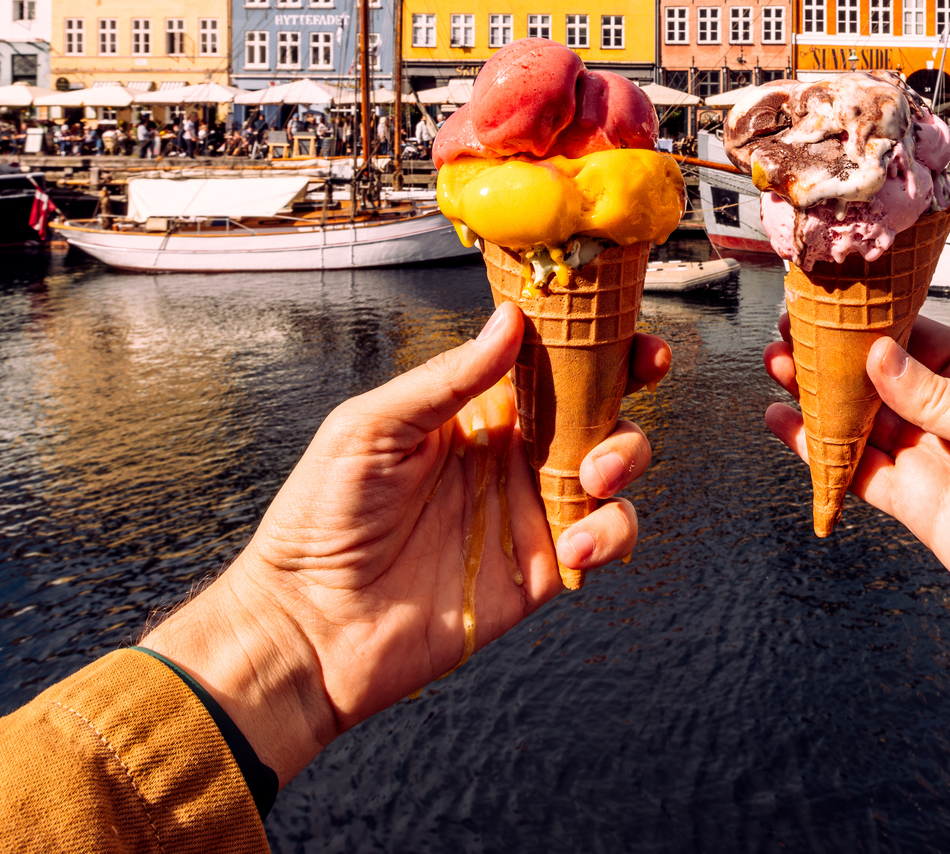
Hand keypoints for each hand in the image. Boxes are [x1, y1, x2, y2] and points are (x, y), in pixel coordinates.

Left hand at [146, 303, 668, 781]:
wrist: (311, 627)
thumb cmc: (318, 522)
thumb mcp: (370, 428)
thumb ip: (447, 378)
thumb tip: (508, 323)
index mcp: (471, 409)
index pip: (543, 358)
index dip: (590, 336)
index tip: (620, 321)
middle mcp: (509, 452)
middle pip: (595, 403)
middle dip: (628, 382)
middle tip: (638, 376)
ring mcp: (529, 507)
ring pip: (614, 466)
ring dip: (624, 455)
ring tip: (593, 474)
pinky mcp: (543, 565)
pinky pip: (604, 537)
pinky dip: (608, 532)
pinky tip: (572, 540)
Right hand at [764, 314, 949, 656]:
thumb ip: (937, 398)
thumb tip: (880, 358)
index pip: (920, 339)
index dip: (872, 324)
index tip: (830, 305)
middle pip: (881, 379)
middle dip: (835, 359)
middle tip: (789, 337)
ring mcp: (935, 459)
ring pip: (863, 423)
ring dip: (820, 400)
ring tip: (777, 372)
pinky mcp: (920, 505)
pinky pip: (860, 472)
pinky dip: (821, 454)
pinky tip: (788, 429)